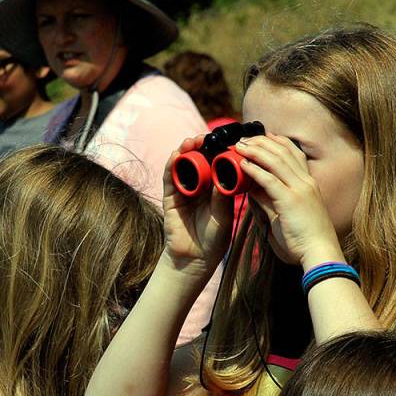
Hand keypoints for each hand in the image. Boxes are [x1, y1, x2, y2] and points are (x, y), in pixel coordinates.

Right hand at [161, 136, 233, 279]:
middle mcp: (200, 186)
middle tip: (206, 137)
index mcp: (216, 187)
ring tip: (191, 141)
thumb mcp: (223, 214)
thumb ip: (222, 195)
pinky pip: (170, 177)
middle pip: (199, 159)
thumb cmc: (214, 238)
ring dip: (186, 150)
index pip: (216, 163)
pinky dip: (172, 164)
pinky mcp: (170, 196)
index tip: (225, 140)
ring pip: (183, 164)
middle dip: (201, 146)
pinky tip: (176, 155)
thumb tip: (222, 171)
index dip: (218, 150)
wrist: (196, 258)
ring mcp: (184, 190)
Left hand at [231, 134, 340, 265]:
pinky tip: (242, 164)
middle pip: (283, 151)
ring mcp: (300, 189)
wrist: (320, 254)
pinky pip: (269, 179)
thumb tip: (252, 190)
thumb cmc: (303, 240)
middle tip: (243, 139)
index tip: (260, 137)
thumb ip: (269, 200)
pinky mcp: (290, 200)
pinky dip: (254, 169)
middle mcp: (306, 182)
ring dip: (255, 150)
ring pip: (276, 160)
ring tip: (238, 146)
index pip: (293, 154)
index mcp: (308, 184)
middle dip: (261, 141)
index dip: (276, 142)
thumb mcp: (285, 215)